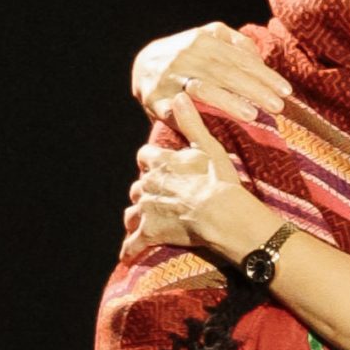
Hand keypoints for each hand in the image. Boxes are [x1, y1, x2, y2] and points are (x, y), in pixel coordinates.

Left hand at [124, 93, 256, 253]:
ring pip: (132, 212)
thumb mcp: (209, 145)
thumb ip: (191, 122)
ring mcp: (148, 209)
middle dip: (146, 191)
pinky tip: (128, 254)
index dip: (152, 162)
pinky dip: (130, 248)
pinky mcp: (150, 233)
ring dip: (136, 216)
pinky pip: (133, 243)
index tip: (160, 166)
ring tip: (142, 222)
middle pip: (139, 186)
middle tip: (158, 197)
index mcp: (161, 162)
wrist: (222, 213)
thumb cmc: (220, 180)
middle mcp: (149, 184)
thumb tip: (179, 95)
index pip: (145, 157)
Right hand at [131, 21, 291, 124]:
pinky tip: (206, 123)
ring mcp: (170, 77)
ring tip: (251, 114)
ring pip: (203, 89)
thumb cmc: (187, 55)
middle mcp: (187, 56)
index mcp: (204, 40)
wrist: (143, 65)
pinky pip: (175, 109)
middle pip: (226, 73)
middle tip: (277, 106)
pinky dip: (189, 115)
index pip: (240, 59)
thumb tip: (258, 56)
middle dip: (254, 90)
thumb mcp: (209, 38)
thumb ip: (235, 43)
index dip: (264, 75)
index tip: (285, 91)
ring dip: (227, 101)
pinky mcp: (155, 98)